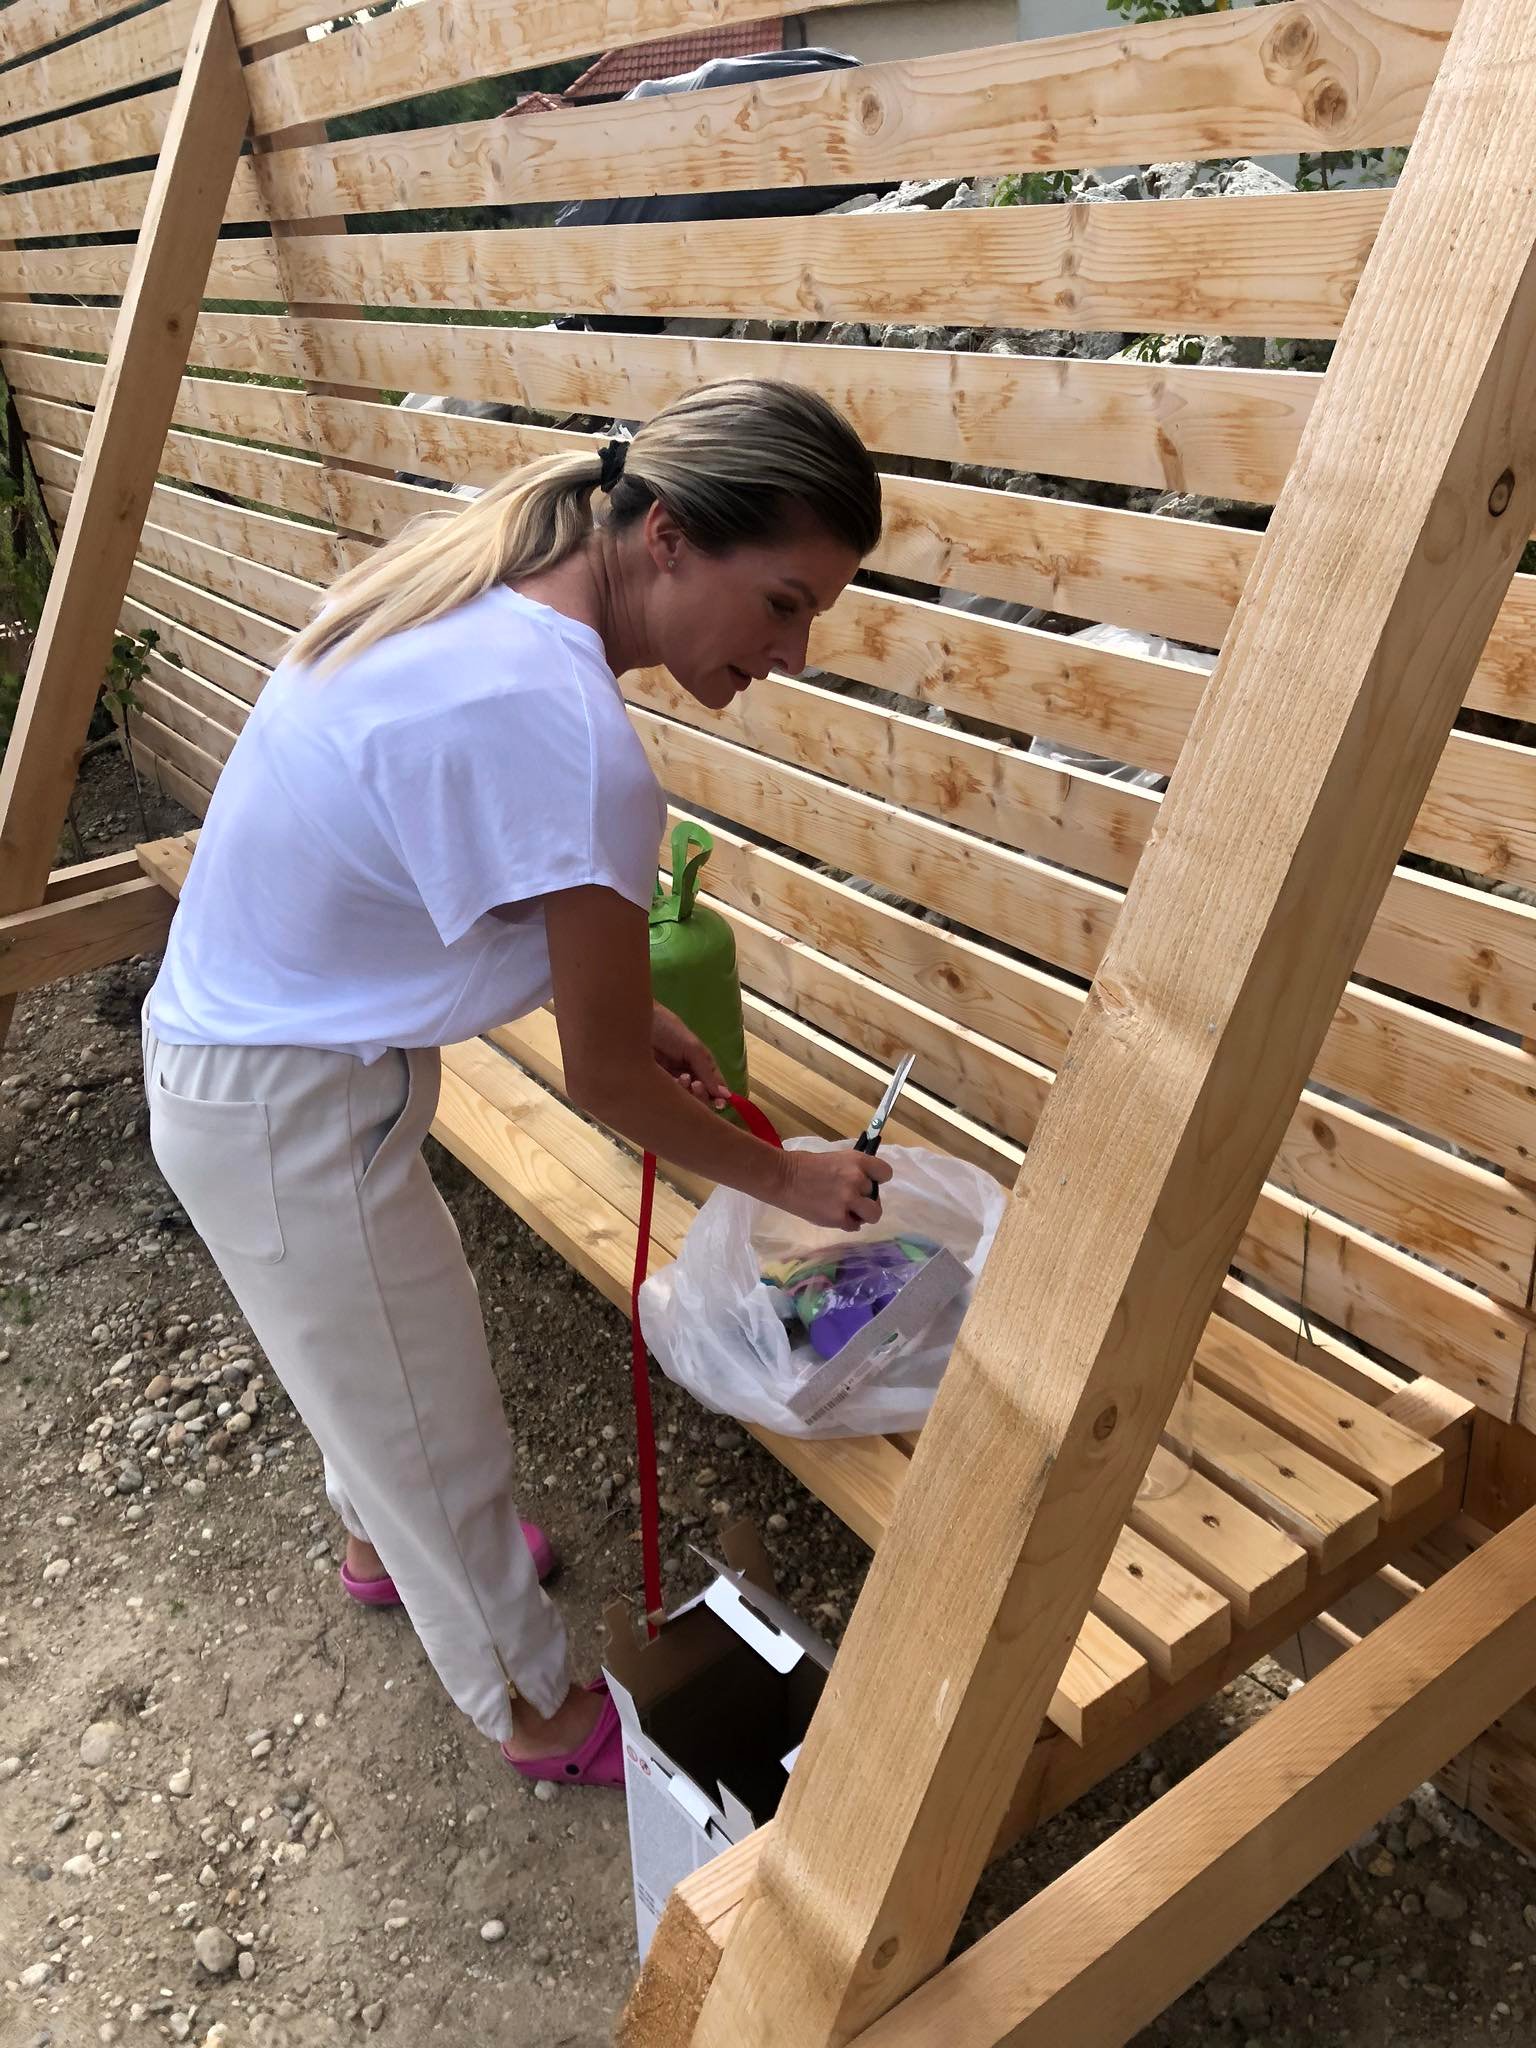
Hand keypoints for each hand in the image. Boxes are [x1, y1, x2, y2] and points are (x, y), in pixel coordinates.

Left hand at [652, 1003, 730, 1108]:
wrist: (637, 1023)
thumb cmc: (668, 1029)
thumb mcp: (693, 1048)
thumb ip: (708, 1071)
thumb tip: (725, 1095)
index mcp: (701, 1063)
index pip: (715, 1085)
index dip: (718, 1096)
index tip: (719, 1103)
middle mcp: (689, 1073)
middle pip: (702, 1096)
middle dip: (702, 1094)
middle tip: (696, 1085)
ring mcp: (672, 1079)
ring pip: (686, 1098)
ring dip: (688, 1092)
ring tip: (683, 1078)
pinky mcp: (657, 1083)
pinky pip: (670, 1095)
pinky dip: (674, 1091)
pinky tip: (672, 1080)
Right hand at [777, 1148, 892, 1231]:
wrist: (782, 1178)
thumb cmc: (805, 1165)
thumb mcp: (837, 1159)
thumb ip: (854, 1171)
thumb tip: (865, 1185)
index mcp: (858, 1161)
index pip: (885, 1173)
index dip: (877, 1180)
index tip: (868, 1183)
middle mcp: (858, 1179)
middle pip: (876, 1197)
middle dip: (865, 1199)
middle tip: (850, 1200)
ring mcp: (849, 1200)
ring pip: (872, 1215)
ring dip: (862, 1215)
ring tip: (849, 1212)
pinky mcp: (839, 1218)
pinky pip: (853, 1226)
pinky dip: (845, 1223)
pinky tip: (833, 1216)